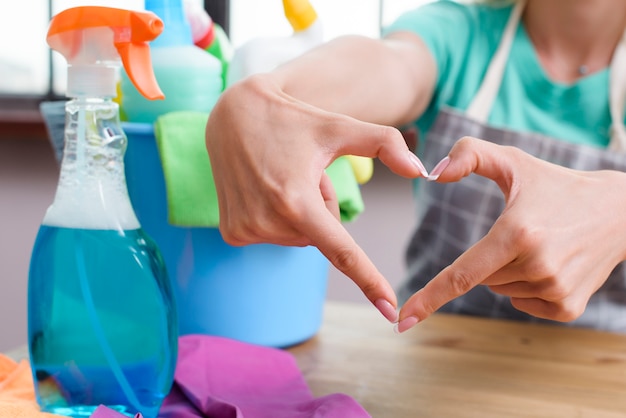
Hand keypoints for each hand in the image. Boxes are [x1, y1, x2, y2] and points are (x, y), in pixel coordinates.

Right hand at [205, 74, 427, 321]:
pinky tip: (263, 188)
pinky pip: (274, 237)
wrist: (233, 116)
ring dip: (300, 213)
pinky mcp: (232, 233)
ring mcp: (245, 230)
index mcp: (297, 200)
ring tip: (281, 177)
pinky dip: (277, 218)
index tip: (390, 311)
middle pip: (321, 236)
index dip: (369, 281)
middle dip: (321, 209)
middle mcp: (268, 221)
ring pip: (298, 237)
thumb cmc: (293, 121)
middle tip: (302, 172)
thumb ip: (386, 144)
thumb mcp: (339, 126)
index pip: (342, 252)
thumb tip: (421, 171)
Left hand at [396, 137, 625, 331]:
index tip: (404, 320)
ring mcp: (555, 290)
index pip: (461, 274)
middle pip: (481, 278)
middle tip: (524, 232)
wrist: (619, 212)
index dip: (429, 298)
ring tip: (542, 246)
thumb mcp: (513, 162)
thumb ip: (468, 154)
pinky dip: (527, 288)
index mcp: (516, 232)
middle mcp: (537, 265)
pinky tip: (550, 265)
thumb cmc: (556, 185)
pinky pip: (523, 304)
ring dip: (509, 273)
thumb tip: (431, 174)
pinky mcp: (567, 308)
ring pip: (501, 290)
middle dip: (490, 258)